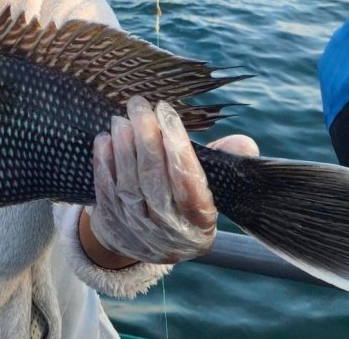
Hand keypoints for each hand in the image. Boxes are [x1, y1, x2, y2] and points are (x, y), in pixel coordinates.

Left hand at [87, 95, 257, 264]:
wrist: (151, 243)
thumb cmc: (184, 202)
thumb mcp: (208, 189)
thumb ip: (222, 162)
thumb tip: (244, 143)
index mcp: (199, 220)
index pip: (188, 181)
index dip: (177, 145)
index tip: (167, 112)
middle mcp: (169, 230)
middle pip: (154, 181)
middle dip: (146, 138)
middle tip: (139, 105)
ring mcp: (138, 231)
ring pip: (129, 187)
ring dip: (123, 148)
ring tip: (122, 119)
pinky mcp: (113, 226)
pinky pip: (106, 193)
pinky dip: (104, 165)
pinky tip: (104, 140)